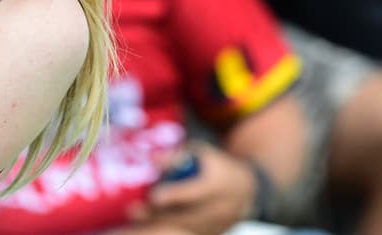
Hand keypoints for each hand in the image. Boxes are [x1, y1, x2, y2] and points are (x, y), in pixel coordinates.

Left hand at [127, 142, 257, 233]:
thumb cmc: (217, 167)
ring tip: (137, 216)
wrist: (247, 191)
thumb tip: (152, 160)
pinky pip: (190, 233)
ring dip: (161, 224)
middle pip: (187, 216)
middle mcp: (220, 208)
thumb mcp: (201, 154)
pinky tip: (152, 223)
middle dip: (160, 215)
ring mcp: (217, 225)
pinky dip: (171, 229)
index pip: (196, 192)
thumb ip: (177, 157)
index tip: (154, 196)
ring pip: (186, 228)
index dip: (175, 195)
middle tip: (134, 211)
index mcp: (218, 185)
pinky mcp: (212, 234)